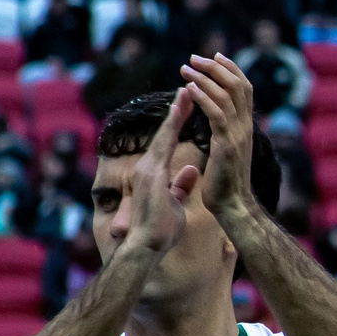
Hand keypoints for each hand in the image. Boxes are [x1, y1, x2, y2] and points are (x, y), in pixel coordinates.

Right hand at [116, 88, 198, 264]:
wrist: (145, 246)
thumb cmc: (159, 231)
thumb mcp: (175, 203)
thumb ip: (181, 185)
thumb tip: (192, 169)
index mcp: (155, 174)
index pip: (168, 144)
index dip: (178, 125)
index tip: (189, 106)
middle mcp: (148, 167)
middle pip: (165, 134)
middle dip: (177, 111)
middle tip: (188, 88)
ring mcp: (148, 169)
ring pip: (163, 134)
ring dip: (175, 112)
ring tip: (187, 91)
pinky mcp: (151, 174)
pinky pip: (163, 145)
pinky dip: (171, 128)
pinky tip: (180, 112)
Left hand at [179, 54, 259, 226]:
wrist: (233, 206)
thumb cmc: (225, 184)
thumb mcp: (228, 153)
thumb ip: (226, 135)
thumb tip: (219, 126)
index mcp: (245, 127)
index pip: (244, 89)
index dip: (231, 70)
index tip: (214, 57)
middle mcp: (245, 127)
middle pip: (238, 85)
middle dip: (217, 67)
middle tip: (195, 57)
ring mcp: (238, 135)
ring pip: (227, 95)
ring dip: (205, 78)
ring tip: (186, 68)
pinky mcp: (226, 145)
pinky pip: (216, 114)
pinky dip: (204, 97)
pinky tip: (189, 88)